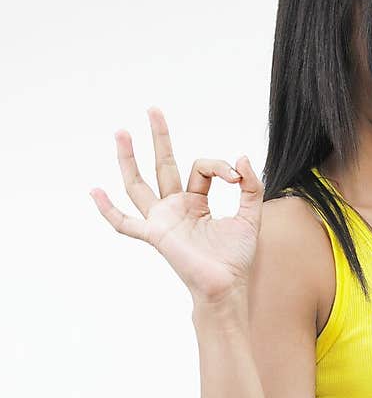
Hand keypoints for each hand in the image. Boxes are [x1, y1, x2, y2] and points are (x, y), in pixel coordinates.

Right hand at [89, 107, 263, 303]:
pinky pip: (126, 223)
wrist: (228, 287)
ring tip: (122, 132)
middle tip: (153, 109)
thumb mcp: (250, 217)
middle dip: (159, 138)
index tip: (236, 176)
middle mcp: (175, 208)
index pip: (200, 168)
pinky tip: (94, 192)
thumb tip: (242, 158)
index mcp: (195, 203)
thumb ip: (251, 187)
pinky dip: (109, 210)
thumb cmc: (236, 258)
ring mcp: (162, 221)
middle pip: (162, 166)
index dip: (218, 166)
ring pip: (139, 185)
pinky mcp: (156, 235)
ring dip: (129, 159)